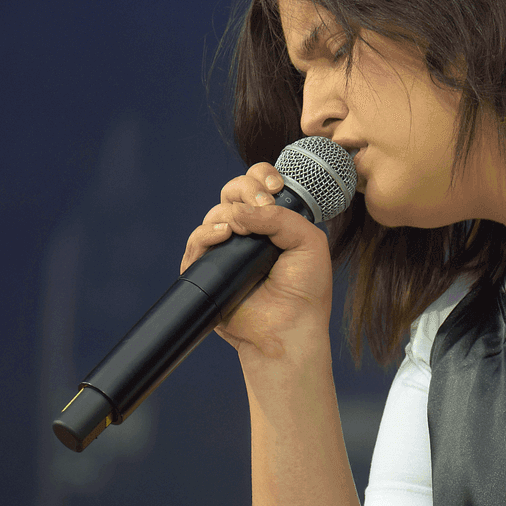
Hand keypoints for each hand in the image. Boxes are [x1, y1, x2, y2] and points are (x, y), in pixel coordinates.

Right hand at [181, 162, 333, 358]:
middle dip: (245, 188)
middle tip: (262, 202)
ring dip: (229, 213)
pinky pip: (197, 243)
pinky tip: (223, 235)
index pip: (260, 185)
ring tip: (243, 229)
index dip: (263, 177)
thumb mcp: (309, 242)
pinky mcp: (207, 269)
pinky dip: (206, 234)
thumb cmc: (305, 289)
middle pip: (233, 191)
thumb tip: (241, 211)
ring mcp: (227, 250)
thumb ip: (281, 217)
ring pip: (215, 214)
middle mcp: (249, 232)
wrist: (288, 328)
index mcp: (274, 221)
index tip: (275, 187)